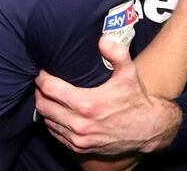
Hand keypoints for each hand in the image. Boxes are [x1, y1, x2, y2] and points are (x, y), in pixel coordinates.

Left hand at [35, 36, 179, 155]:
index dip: (42, 77)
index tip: (44, 71)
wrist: (146, 129)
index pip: (49, 88)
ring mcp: (78, 138)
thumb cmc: (135, 99)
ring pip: (47, 121)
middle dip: (40, 92)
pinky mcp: (80, 148)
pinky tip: (58, 112)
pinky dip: (53, 123)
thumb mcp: (129, 73)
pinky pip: (56, 135)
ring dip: (45, 107)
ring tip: (50, 96)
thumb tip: (103, 39)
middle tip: (43, 82)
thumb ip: (117, 53)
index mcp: (86, 104)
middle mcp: (79, 124)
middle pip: (43, 105)